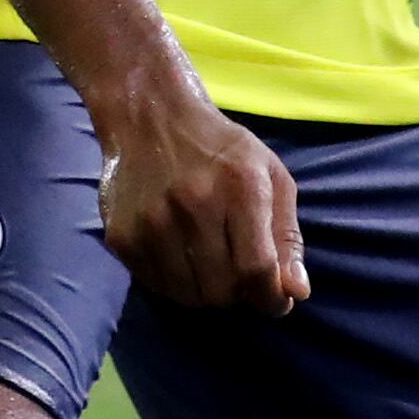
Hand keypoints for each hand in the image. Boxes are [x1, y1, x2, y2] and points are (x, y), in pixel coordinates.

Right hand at [95, 90, 306, 312]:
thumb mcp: (270, 176)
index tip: (276, 301)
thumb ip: (287, 236)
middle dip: (239, 293)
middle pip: (222, 289)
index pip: (257, 269)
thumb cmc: (221, 148)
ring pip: (189, 296)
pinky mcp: (122, 236)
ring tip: (210, 266)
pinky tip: (181, 258)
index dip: (271, 298)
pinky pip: (156, 286)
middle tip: (238, 274)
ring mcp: (151, 222)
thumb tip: (296, 293)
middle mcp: (192, 204)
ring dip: (207, 291)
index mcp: (239, 187)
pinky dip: (176, 284)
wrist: (149, 116)